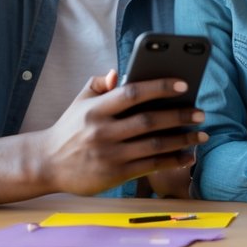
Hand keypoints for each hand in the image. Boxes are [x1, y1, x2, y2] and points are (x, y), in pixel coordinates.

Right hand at [36, 69, 207, 195]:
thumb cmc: (69, 128)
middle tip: (200, 113)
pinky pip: (150, 166)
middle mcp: (103, 131)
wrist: (45, 164)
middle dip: (179, 116)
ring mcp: (110, 154)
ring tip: (201, 134)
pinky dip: (172, 161)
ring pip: (154, 145)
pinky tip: (188, 155)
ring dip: (182, 140)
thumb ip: (99, 84)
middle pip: (149, 121)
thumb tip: (118, 72)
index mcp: (96, 109)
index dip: (159, 87)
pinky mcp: (115, 174)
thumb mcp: (79, 101)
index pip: (132, 92)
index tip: (183, 84)